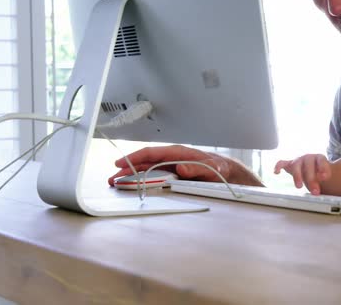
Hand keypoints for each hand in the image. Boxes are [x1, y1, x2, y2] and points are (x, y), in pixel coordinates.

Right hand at [108, 145, 258, 185]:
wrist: (228, 173)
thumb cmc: (220, 168)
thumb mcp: (213, 168)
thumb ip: (199, 168)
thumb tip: (181, 168)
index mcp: (178, 153)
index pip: (151, 153)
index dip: (135, 158)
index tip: (121, 163)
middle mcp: (172, 159)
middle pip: (144, 163)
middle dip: (127, 170)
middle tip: (112, 179)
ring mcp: (171, 167)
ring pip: (146, 171)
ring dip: (131, 177)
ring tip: (116, 183)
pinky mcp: (173, 176)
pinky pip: (154, 177)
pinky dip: (142, 181)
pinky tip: (133, 187)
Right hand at [274, 154, 330, 194]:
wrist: (317, 172)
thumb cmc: (323, 176)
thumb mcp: (330, 179)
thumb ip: (331, 182)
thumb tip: (336, 190)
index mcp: (320, 158)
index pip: (321, 161)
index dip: (323, 168)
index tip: (325, 177)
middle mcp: (309, 158)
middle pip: (308, 165)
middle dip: (311, 179)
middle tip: (316, 192)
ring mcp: (299, 161)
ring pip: (296, 165)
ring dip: (297, 176)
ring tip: (299, 187)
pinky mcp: (290, 165)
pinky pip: (283, 163)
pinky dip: (279, 166)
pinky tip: (276, 172)